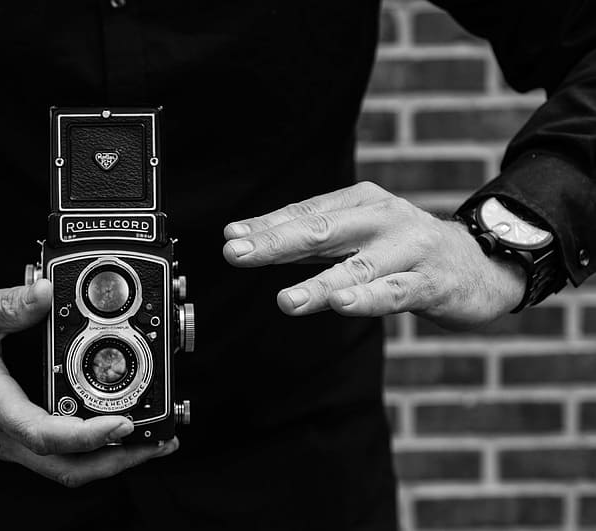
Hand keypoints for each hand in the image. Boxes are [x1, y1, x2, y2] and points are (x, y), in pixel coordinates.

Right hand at [0, 280, 176, 486]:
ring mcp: (4, 439)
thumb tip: (47, 291)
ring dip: (108, 461)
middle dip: (117, 461)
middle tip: (158, 443)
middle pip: (65, 468)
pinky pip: (54, 457)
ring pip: (62, 469)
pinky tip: (113, 434)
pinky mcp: (10, 435)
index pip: (43, 435)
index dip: (87, 435)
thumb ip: (10, 302)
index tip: (123, 423)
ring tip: (149, 442)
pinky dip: (89, 452)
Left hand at [222, 182, 525, 329]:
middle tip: (237, 253)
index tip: (231, 237)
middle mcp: (383, 218)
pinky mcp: (432, 281)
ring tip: (285, 301)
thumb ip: (306, 239)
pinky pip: (395, 291)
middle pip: (323, 230)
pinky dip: (368, 298)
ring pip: (358, 267)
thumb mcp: (355, 236)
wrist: (482, 264)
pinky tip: (342, 304)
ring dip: (318, 285)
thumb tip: (242, 236)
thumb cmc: (404, 249)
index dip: (267, 226)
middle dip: (276, 243)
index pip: (306, 213)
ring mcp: (409, 248)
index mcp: (360, 203)